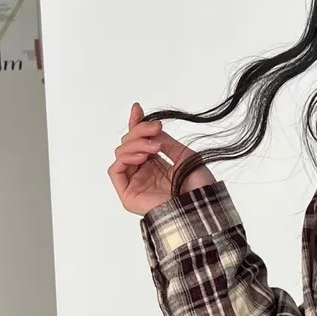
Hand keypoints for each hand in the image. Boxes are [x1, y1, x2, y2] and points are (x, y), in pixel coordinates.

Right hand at [108, 101, 215, 216]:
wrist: (201, 206)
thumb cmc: (199, 187)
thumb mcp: (184, 155)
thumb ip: (165, 141)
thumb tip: (151, 128)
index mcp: (157, 165)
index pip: (140, 141)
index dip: (137, 124)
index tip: (138, 108)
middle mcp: (144, 173)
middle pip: (129, 144)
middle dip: (140, 131)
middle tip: (157, 129)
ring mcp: (136, 183)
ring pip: (121, 153)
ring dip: (135, 144)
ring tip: (155, 148)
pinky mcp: (128, 194)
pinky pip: (115, 170)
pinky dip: (125, 158)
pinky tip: (141, 157)